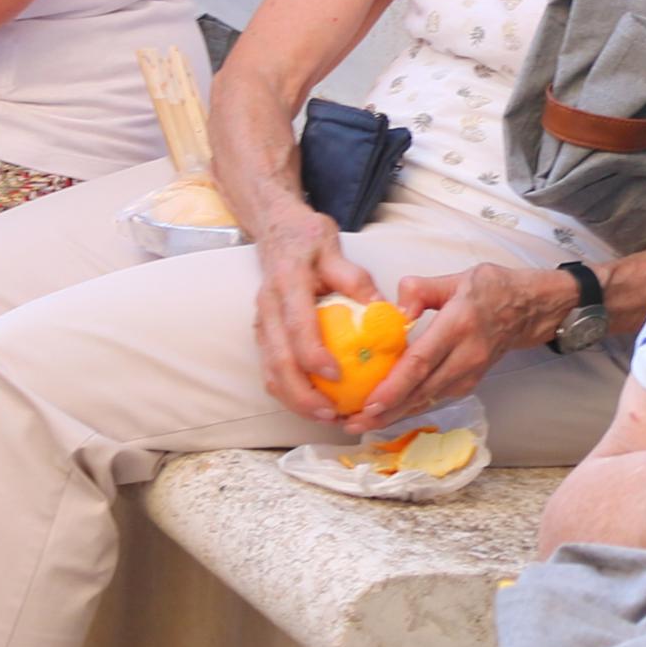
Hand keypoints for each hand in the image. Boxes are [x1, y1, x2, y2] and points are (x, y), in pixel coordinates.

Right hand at [250, 214, 383, 422]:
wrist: (275, 230)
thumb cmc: (308, 239)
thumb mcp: (335, 249)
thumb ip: (355, 279)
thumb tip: (384, 311)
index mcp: (287, 284)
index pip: (297, 325)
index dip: (313, 354)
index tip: (336, 376)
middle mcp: (268, 307)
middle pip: (278, 360)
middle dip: (302, 393)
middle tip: (332, 413)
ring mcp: (261, 323)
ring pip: (270, 371)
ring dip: (294, 399)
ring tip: (326, 416)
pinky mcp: (262, 334)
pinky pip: (270, 370)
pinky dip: (289, 392)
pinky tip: (314, 404)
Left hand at [342, 263, 563, 428]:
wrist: (529, 309)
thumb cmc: (491, 290)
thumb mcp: (456, 278)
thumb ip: (421, 290)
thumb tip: (395, 311)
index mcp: (459, 325)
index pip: (422, 361)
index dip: (394, 385)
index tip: (369, 402)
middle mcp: (466, 355)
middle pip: (421, 390)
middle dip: (386, 411)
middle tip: (352, 423)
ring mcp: (470, 373)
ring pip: (427, 399)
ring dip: (393, 414)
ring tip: (360, 423)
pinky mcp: (469, 382)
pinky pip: (434, 397)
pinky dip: (409, 407)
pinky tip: (386, 413)